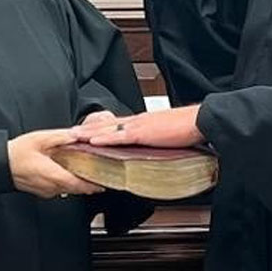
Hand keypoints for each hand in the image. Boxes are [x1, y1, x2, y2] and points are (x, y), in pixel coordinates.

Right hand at [7, 129, 104, 198]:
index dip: (93, 185)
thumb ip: (61, 137)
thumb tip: (77, 135)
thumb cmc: (17, 153)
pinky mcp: (42, 191)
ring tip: (87, 172)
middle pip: (77, 189)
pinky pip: (59, 189)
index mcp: (54, 175)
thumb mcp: (40, 139)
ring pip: (68, 190)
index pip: (79, 185)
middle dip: (89, 184)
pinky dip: (67, 182)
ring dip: (78, 183)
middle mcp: (52, 187)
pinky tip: (67, 172)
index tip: (104, 182)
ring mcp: (47, 191)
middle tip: (100, 175)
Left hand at [70, 105, 203, 147]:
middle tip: (71, 132)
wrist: (200, 121)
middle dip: (88, 128)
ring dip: (88, 132)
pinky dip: (102, 138)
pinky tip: (91, 141)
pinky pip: (117, 136)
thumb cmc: (189, 128)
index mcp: (144, 121)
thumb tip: (153, 150)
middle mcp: (137, 121)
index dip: (100, 127)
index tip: (87, 131)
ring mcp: (138, 126)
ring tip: (72, 136)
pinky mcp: (142, 133)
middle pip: (107, 124)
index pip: (117, 124)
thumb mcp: (169, 136)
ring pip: (107, 128)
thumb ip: (157, 142)